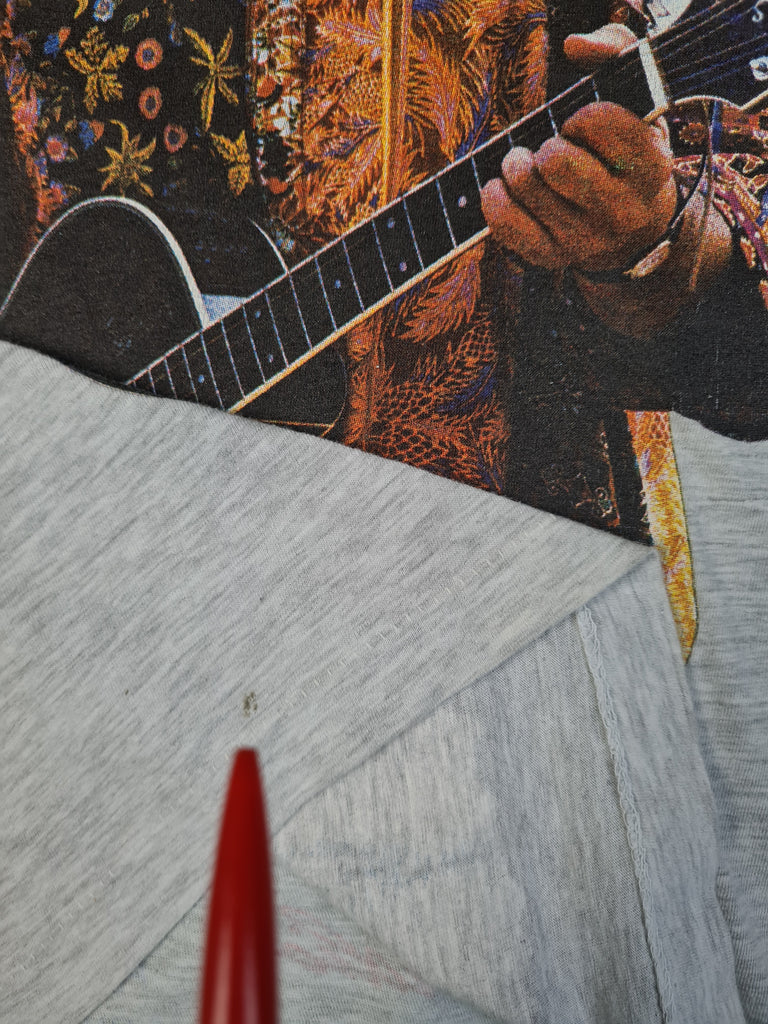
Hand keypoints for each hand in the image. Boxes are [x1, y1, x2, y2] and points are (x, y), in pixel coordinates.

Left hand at [480, 25, 677, 273]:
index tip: (582, 127)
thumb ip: (615, 53)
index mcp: (650, 167)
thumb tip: (574, 45)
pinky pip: (505, 224)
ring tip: (525, 164)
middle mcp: (621, 210)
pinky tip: (503, 187)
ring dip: (516, 166)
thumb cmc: (627, 150)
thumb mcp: (638, 100)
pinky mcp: (551, 257)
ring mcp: (585, 240)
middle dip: (545, 146)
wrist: (635, 228)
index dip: (580, 116)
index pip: (596, 120)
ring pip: (526, 187)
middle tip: (550, 148)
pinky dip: (494, 198)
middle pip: (555, 160)